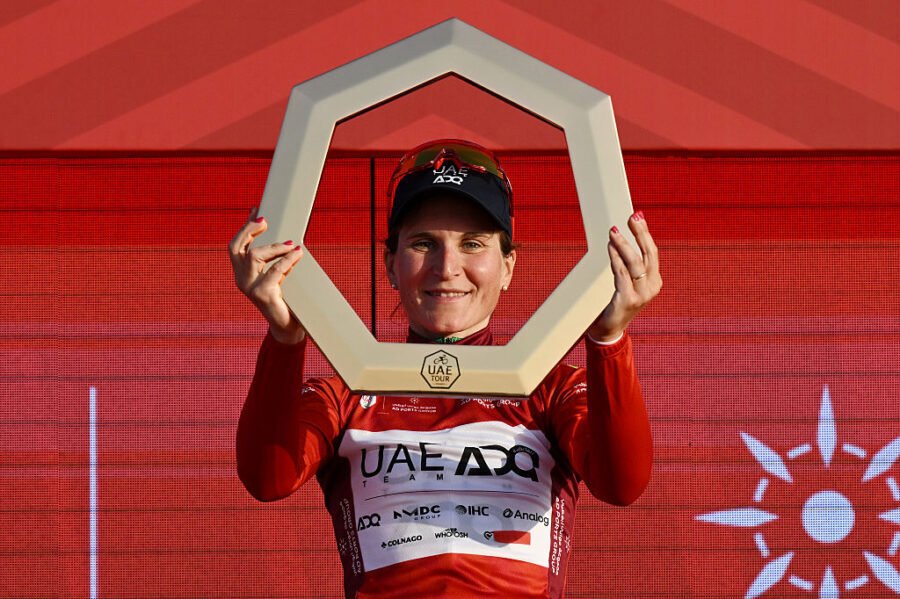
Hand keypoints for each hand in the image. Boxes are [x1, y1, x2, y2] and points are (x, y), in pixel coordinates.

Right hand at [228, 208, 305, 343]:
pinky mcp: (262, 294)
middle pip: (237, 247)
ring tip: (292, 244)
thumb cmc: (285, 300)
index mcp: (241, 274)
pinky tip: (297, 254)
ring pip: (255, 256)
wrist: (288, 328)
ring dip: (275, 247)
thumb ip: (274, 261)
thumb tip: (285, 237)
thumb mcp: (277, 276)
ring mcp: (249, 287)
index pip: (236, 246)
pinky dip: (286, 260)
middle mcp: (241, 280)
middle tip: (265, 220)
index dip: (245, 228)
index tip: (256, 211)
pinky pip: (274, 270)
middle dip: (248, 229)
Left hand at [587, 211, 661, 341]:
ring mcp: (642, 295)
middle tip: (631, 216)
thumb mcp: (627, 283)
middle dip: (640, 233)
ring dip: (624, 244)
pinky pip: (621, 273)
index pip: (652, 252)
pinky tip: (609, 248)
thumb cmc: (615, 303)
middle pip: (648, 254)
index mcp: (655, 281)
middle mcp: (652, 287)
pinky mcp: (628, 299)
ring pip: (635, 262)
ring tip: (613, 231)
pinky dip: (615, 258)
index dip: (645, 233)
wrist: (608, 330)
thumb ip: (628, 265)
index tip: (638, 216)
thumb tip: (620, 238)